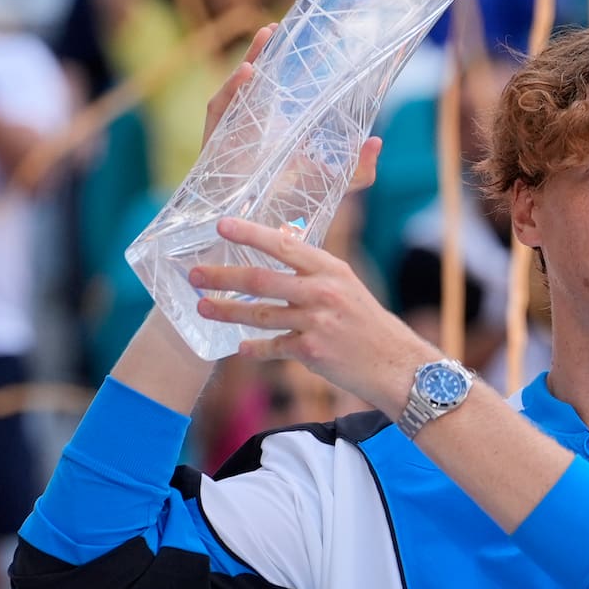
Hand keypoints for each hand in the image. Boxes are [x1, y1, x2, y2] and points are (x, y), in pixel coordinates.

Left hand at [187, 217, 438, 412]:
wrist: (394, 363)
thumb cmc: (367, 322)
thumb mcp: (345, 285)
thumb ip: (312, 272)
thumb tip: (277, 250)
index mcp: (330, 268)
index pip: (284, 244)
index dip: (250, 234)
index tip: (222, 225)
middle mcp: (322, 291)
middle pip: (262, 279)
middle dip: (223, 276)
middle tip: (194, 274)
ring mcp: (316, 322)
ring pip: (260, 314)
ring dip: (227, 311)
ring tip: (202, 307)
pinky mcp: (311, 351)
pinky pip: (273, 347)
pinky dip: (254, 348)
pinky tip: (239, 348)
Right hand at [202, 24, 381, 191]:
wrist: (255, 233)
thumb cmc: (288, 208)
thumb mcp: (331, 186)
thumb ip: (358, 171)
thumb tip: (377, 141)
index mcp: (277, 129)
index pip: (281, 90)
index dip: (288, 65)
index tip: (302, 40)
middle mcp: (253, 126)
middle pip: (258, 82)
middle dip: (266, 54)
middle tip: (279, 28)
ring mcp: (232, 132)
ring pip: (239, 89)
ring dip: (250, 60)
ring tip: (265, 36)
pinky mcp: (214, 142)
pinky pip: (220, 110)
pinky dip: (231, 90)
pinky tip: (247, 73)